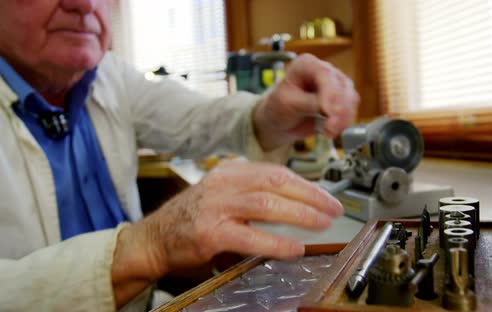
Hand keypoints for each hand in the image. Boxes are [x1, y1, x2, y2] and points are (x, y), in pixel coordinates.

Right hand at [111, 159, 342, 305]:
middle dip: (311, 196)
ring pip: (268, 204)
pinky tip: (295, 247)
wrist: (154, 238)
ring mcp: (216, 206)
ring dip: (301, 215)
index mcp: (230, 171)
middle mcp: (224, 183)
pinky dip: (277, 242)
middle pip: (277, 183)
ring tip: (322, 224)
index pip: (276, 172)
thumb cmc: (193, 219)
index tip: (326, 197)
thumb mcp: (224, 195)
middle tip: (334, 209)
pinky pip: (252, 236)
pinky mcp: (210, 232)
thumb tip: (297, 204)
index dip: (306, 185)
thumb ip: (254, 194)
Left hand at [253, 54, 359, 150]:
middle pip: (342, 86)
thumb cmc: (278, 107)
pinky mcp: (341, 101)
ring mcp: (335, 86)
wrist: (279, 122)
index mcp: (306, 65)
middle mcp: (324, 71)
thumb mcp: (287, 104)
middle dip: (339, 110)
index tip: (328, 112)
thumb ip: (309, 103)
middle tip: (330, 128)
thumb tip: (330, 109)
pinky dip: (343, 123)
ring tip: (327, 132)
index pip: (325, 74)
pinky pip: (351, 110)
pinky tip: (328, 131)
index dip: (330, 93)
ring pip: (350, 98)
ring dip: (342, 118)